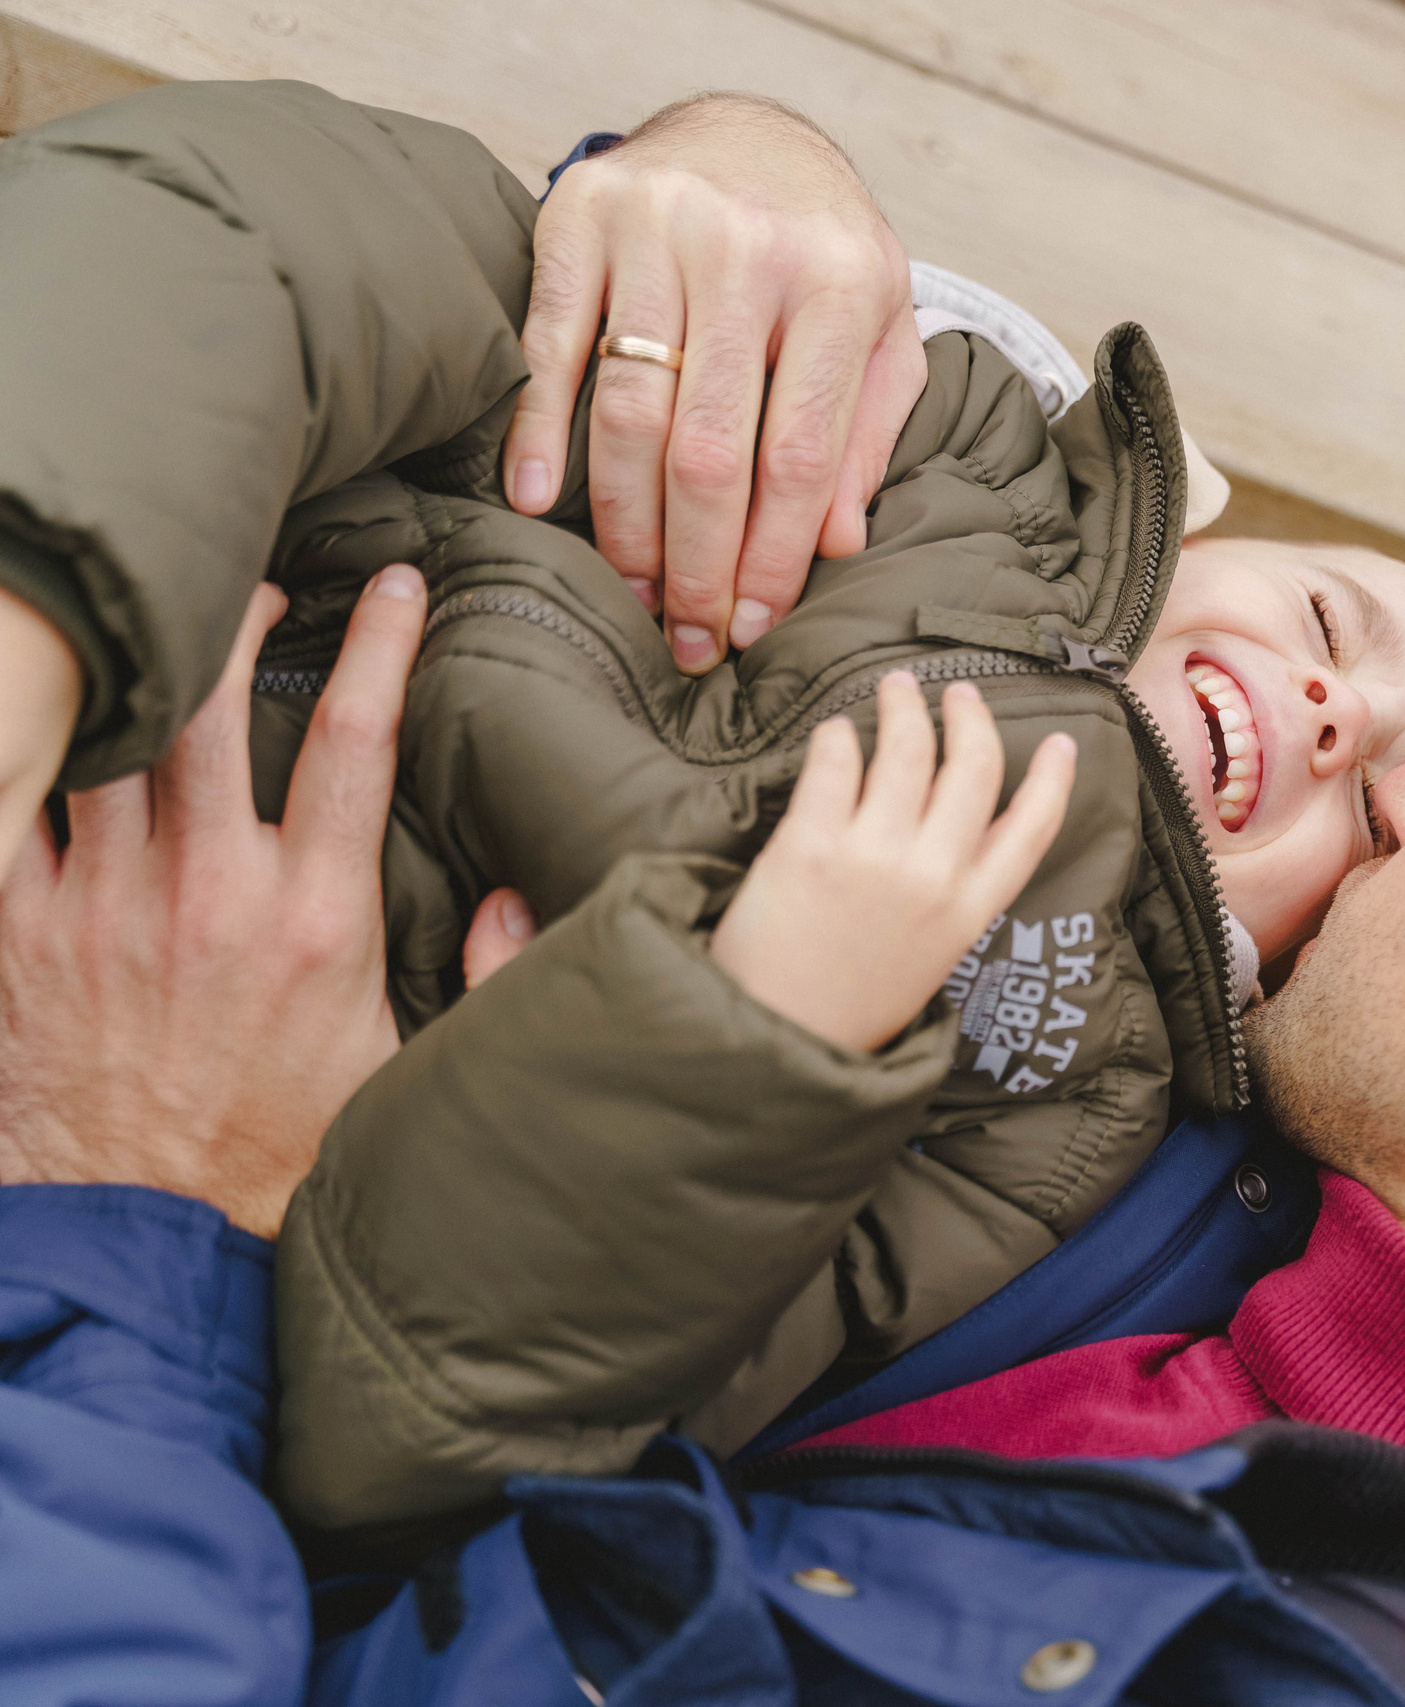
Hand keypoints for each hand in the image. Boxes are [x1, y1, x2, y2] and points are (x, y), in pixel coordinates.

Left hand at [0, 567, 427, 1237]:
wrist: (147, 1242)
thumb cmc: (285, 1158)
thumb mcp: (414, 1075)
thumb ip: (484, 981)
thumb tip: (517, 893)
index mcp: (315, 921)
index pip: (356, 739)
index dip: (383, 643)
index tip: (397, 586)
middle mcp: (206, 897)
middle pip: (214, 704)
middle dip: (237, 617)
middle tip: (256, 587)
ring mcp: (100, 909)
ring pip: (109, 737)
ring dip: (139, 669)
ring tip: (157, 633)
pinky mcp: (17, 934)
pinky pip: (6, 803)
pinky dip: (28, 746)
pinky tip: (55, 717)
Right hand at [505, 95, 929, 674]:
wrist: (747, 130)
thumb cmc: (821, 251)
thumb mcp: (883, 328)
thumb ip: (867, 431)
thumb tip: (838, 543)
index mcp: (841, 284)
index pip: (802, 455)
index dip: (773, 556)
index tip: (752, 625)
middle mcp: (749, 252)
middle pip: (710, 449)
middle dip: (696, 564)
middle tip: (688, 637)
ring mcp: (658, 229)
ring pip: (631, 411)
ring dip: (625, 521)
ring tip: (632, 591)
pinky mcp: (579, 217)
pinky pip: (552, 343)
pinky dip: (540, 430)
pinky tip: (539, 500)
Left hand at [712, 675, 1073, 1052]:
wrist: (779, 1043)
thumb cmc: (850, 1008)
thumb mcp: (929, 958)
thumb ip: (950, 897)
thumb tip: (948, 825)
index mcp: (969, 911)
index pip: (1033, 828)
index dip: (1054, 779)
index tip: (1062, 744)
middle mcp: (932, 877)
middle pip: (973, 769)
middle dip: (970, 718)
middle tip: (957, 694)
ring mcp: (872, 856)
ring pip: (907, 749)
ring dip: (904, 706)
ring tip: (896, 689)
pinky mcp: (810, 844)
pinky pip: (836, 761)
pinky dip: (839, 735)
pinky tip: (836, 732)